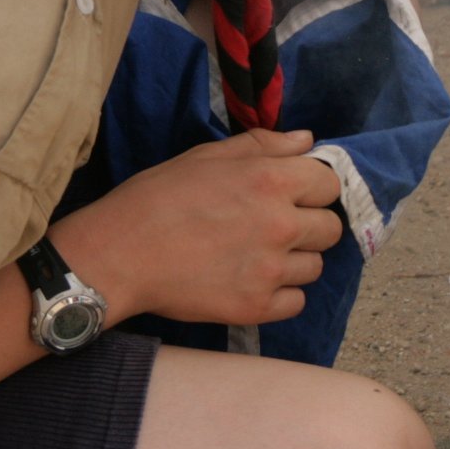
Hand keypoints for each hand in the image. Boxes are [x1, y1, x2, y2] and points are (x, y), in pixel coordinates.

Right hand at [52, 129, 343, 325]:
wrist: (119, 254)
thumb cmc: (158, 196)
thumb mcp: (208, 156)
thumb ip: (264, 145)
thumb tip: (307, 141)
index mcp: (272, 181)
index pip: (329, 184)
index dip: (311, 188)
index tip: (291, 195)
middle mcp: (281, 225)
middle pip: (330, 229)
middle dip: (308, 226)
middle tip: (272, 228)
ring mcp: (271, 271)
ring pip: (315, 267)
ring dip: (293, 261)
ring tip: (256, 256)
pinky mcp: (256, 307)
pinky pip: (295, 302)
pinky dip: (279, 295)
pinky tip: (251, 281)